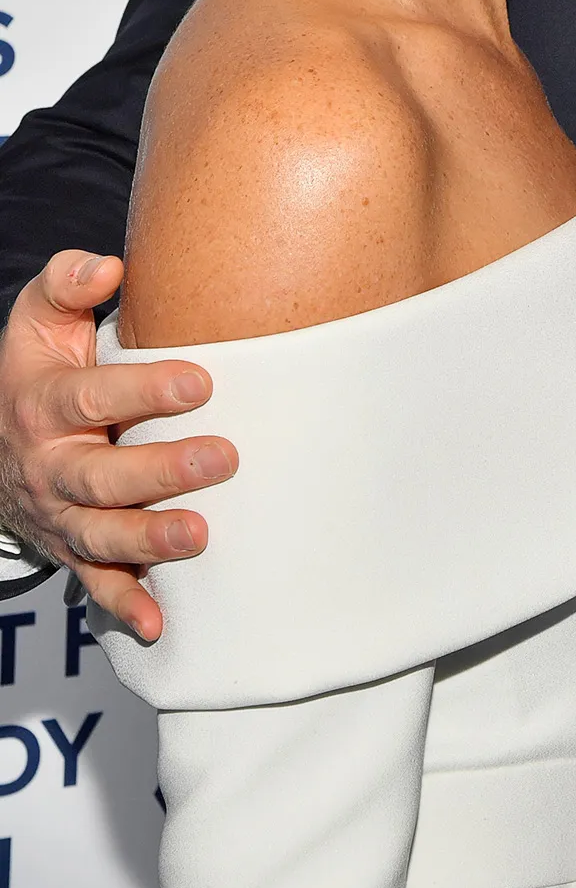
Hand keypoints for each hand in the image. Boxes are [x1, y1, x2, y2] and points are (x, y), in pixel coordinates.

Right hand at [0, 251, 237, 639]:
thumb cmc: (39, 370)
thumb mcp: (40, 321)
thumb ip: (67, 283)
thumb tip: (109, 266)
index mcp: (43, 405)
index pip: (91, 397)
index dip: (145, 389)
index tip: (201, 380)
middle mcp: (50, 466)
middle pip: (102, 474)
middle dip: (162, 469)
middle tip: (224, 456)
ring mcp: (61, 515)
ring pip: (101, 534)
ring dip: (150, 538)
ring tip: (200, 534)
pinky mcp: (74, 551)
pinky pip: (96, 584)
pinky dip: (125, 605)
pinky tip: (159, 621)